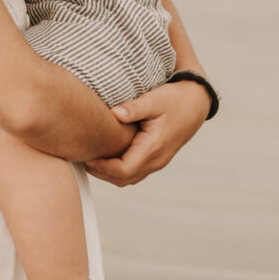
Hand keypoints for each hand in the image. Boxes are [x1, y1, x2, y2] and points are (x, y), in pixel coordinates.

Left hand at [84, 78, 210, 186]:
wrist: (196, 104)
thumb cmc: (175, 100)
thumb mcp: (154, 99)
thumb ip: (134, 108)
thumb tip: (114, 114)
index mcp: (154, 147)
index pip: (123, 170)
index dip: (102, 167)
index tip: (87, 156)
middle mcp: (156, 160)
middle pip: (122, 179)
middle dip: (100, 172)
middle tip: (82, 157)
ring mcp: (157, 162)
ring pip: (127, 179)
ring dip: (108, 173)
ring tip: (91, 157)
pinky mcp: (155, 159)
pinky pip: (134, 173)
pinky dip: (117, 170)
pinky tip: (106, 155)